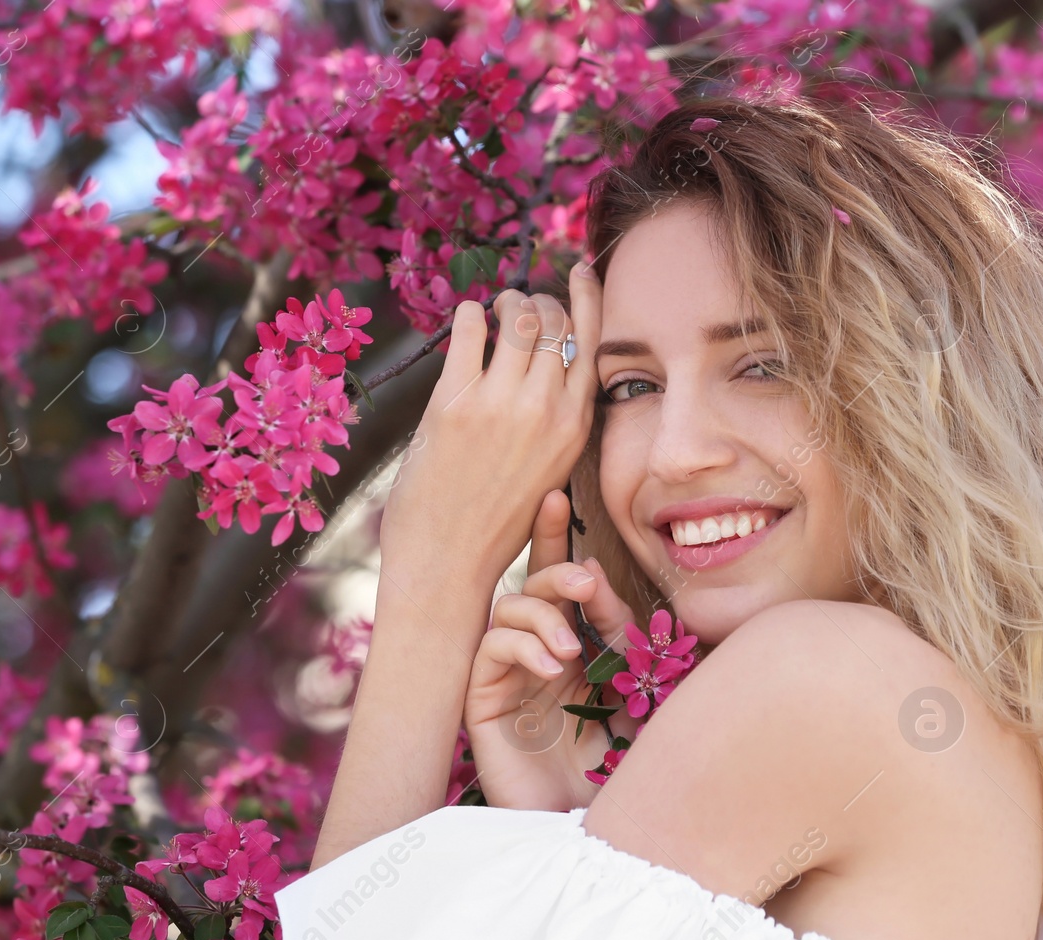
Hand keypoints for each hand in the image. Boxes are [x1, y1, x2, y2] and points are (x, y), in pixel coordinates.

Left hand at [377, 266, 601, 622]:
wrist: (450, 564)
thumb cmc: (496, 522)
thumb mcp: (549, 469)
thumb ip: (556, 420)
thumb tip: (549, 365)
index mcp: (575, 426)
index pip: (592, 342)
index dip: (586, 298)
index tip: (579, 272)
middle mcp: (545, 409)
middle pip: (555, 321)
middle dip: (540, 300)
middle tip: (522, 302)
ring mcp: (501, 404)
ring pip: (519, 316)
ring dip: (508, 300)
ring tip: (496, 307)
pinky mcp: (454, 403)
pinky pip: (470, 329)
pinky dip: (471, 314)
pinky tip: (468, 319)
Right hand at [463, 488, 640, 809]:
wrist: (604, 828)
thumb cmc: (630, 763)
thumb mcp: (641, 688)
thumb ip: (625, 634)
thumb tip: (596, 576)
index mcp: (575, 644)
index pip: (557, 580)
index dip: (552, 537)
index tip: (557, 495)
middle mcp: (536, 655)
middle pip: (529, 587)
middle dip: (554, 571)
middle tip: (586, 583)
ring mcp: (506, 679)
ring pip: (506, 611)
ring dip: (541, 614)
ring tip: (573, 646)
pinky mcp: (481, 705)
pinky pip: (487, 650)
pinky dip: (520, 646)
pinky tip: (553, 667)